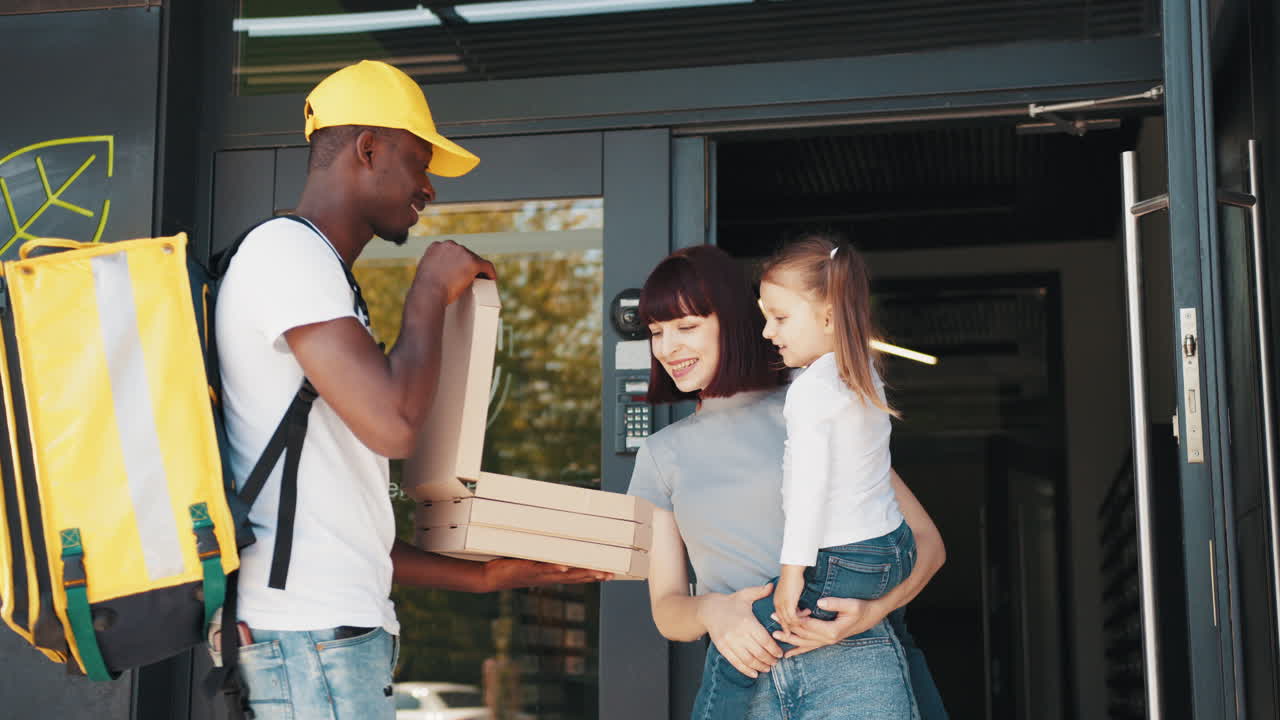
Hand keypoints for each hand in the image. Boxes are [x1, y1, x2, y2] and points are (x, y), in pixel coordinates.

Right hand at [416, 240, 497, 304]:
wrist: (429, 293)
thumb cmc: (425, 289)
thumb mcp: (425, 271)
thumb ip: (433, 266)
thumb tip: (440, 271)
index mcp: (436, 246)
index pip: (452, 251)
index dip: (457, 261)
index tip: (459, 269)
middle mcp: (450, 245)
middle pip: (465, 254)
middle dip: (468, 264)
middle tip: (470, 277)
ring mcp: (462, 252)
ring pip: (475, 259)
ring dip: (478, 269)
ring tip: (481, 279)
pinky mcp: (474, 262)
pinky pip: (486, 266)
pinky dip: (490, 272)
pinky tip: (492, 279)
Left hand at [483, 558, 610, 591]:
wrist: (489, 576)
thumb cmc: (509, 564)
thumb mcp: (531, 555)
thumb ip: (544, 547)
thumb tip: (556, 531)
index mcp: (551, 573)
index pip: (577, 575)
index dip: (593, 575)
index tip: (611, 573)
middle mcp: (548, 576)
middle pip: (576, 576)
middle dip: (594, 575)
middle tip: (611, 573)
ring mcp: (538, 574)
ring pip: (564, 574)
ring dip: (581, 574)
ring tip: (597, 572)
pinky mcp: (526, 570)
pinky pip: (542, 569)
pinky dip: (553, 568)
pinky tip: (564, 567)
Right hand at [697, 584, 782, 678]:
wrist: (709, 609)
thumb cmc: (730, 602)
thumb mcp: (745, 595)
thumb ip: (760, 592)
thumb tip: (772, 586)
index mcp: (747, 621)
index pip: (765, 640)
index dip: (775, 650)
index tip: (780, 654)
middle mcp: (739, 634)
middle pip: (759, 653)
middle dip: (770, 660)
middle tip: (776, 662)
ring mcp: (730, 642)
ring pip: (749, 660)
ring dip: (760, 666)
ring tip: (767, 668)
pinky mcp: (723, 648)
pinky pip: (736, 663)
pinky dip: (747, 670)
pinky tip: (754, 673)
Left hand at [770, 596, 888, 657]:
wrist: (872, 616)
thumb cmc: (862, 607)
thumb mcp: (850, 604)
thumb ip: (834, 603)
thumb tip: (819, 602)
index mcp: (832, 631)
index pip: (808, 626)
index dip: (793, 619)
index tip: (781, 612)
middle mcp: (828, 639)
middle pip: (803, 635)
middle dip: (787, 628)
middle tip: (772, 620)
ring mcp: (828, 642)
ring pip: (805, 643)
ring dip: (789, 639)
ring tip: (774, 635)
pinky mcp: (828, 641)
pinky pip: (811, 647)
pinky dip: (799, 650)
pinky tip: (788, 654)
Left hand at [772, 565, 805, 633]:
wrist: (791, 570)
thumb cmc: (793, 578)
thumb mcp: (790, 592)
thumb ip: (792, 600)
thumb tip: (797, 606)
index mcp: (777, 602)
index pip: (781, 618)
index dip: (788, 624)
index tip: (796, 628)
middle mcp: (778, 605)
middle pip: (784, 621)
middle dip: (793, 627)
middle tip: (804, 627)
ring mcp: (782, 605)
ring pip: (789, 621)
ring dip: (800, 620)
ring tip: (809, 615)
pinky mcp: (788, 604)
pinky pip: (794, 618)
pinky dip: (801, 618)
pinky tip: (808, 614)